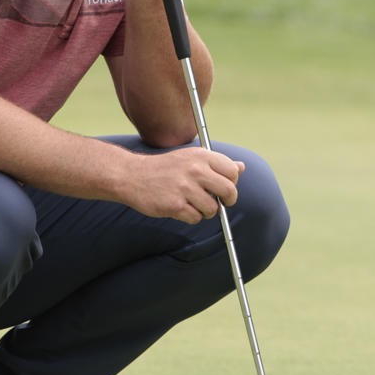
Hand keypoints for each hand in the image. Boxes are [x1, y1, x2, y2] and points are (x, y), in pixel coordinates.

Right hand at [124, 147, 243, 223]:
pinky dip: (191, 217)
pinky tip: (181, 208)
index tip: (225, 188)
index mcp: (201, 156)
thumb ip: (217, 163)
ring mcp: (184, 188)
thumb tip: (241, 167)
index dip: (232, 183)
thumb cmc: (166, 167)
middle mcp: (195, 170)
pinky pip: (196, 218)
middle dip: (227, 200)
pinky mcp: (174, 205)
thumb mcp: (191, 157)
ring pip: (213, 209)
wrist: (132, 175)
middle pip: (228, 191)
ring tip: (193, 204)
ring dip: (206, 211)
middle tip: (220, 202)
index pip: (232, 172)